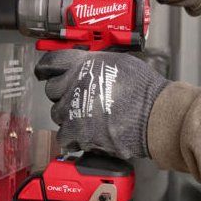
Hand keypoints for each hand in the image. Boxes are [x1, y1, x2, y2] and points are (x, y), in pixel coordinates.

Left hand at [34, 50, 169, 159]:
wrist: (155, 115)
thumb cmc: (146, 91)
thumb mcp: (121, 63)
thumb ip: (97, 65)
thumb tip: (88, 69)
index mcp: (84, 64)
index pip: (52, 62)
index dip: (46, 68)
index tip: (45, 73)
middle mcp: (75, 84)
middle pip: (52, 90)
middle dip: (63, 95)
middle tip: (78, 100)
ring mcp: (75, 109)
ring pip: (58, 114)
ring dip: (69, 117)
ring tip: (87, 119)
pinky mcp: (78, 132)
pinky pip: (64, 137)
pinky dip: (73, 138)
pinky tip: (85, 136)